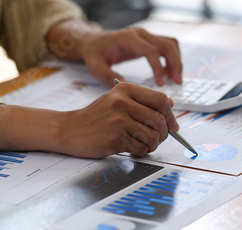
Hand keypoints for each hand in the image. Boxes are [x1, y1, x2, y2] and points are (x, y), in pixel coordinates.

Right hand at [56, 82, 179, 157]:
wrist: (68, 129)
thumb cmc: (96, 116)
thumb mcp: (117, 100)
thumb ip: (143, 101)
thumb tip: (171, 104)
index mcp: (126, 89)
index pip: (161, 100)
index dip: (171, 115)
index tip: (173, 126)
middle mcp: (122, 102)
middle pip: (160, 120)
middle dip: (164, 134)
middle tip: (158, 139)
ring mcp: (118, 120)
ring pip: (152, 136)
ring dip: (152, 145)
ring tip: (143, 145)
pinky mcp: (114, 138)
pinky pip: (140, 148)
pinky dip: (139, 152)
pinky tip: (130, 149)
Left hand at [79, 27, 181, 85]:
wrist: (93, 41)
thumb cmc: (94, 53)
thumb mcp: (95, 66)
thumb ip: (106, 75)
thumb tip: (123, 83)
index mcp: (128, 38)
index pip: (151, 50)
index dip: (158, 66)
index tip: (161, 82)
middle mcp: (140, 33)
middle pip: (167, 44)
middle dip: (175, 63)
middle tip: (177, 82)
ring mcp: (146, 35)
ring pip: (171, 44)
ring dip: (176, 60)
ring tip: (175, 79)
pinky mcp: (149, 40)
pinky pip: (167, 47)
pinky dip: (172, 59)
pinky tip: (169, 74)